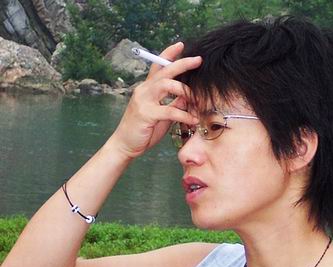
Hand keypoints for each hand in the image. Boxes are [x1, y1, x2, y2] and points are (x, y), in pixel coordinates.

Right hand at [107, 42, 201, 158]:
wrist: (124, 145)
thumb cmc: (143, 131)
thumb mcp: (161, 115)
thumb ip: (173, 103)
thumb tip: (188, 96)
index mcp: (146, 89)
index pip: (157, 66)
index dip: (168, 54)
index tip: (181, 45)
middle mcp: (144, 91)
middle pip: (164, 71)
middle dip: (182, 63)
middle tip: (198, 59)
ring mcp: (143, 101)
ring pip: (166, 85)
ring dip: (185, 90)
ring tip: (197, 100)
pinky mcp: (146, 114)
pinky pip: (169, 110)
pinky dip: (183, 114)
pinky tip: (193, 119)